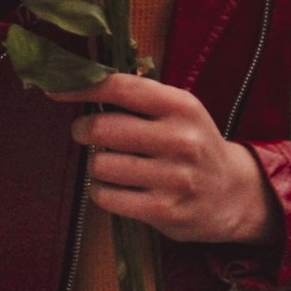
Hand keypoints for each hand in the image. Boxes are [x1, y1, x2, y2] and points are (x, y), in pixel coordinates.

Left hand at [53, 72, 277, 244]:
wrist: (233, 194)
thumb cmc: (193, 143)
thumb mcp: (179, 109)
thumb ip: (139, 95)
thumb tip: (83, 79)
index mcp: (180, 105)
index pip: (121, 87)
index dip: (83, 87)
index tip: (57, 89)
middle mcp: (180, 138)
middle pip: (104, 128)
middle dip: (83, 130)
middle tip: (85, 132)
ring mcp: (173, 177)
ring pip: (101, 165)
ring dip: (95, 164)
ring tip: (109, 163)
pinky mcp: (164, 211)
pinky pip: (108, 197)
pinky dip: (101, 191)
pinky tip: (116, 187)